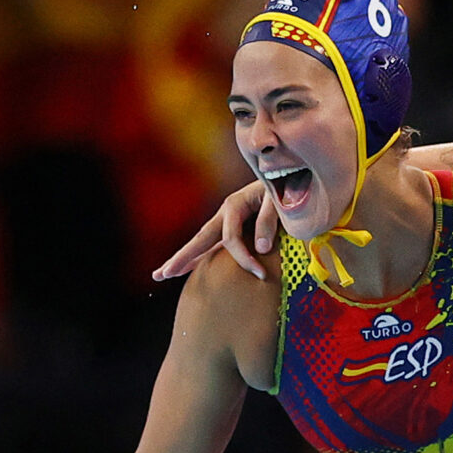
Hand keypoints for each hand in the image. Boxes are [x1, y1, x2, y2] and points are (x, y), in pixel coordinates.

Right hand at [155, 181, 277, 281]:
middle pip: (200, 239)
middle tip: (161, 274)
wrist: (290, 178)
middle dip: (181, 258)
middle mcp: (225, 214)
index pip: (230, 239)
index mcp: (234, 205)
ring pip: (201, 243)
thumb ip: (269, 220)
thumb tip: (260, 249)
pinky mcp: (232, 227)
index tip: (260, 274)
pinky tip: (185, 268)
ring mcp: (225, 221)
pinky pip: (212, 245)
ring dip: (182, 259)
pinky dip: (197, 257)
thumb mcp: (279, 200)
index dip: (243, 258)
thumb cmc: (287, 187)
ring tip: (161, 274)